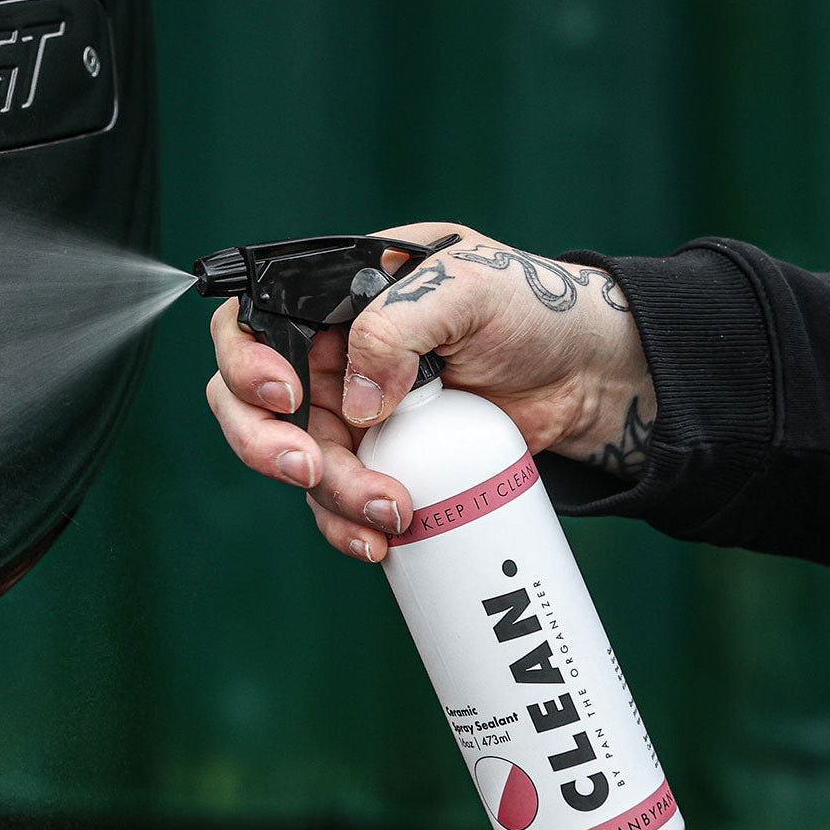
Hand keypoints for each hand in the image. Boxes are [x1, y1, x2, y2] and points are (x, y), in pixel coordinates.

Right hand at [207, 222, 653, 561]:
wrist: (584, 375)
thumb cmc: (530, 309)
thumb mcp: (469, 287)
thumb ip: (400, 323)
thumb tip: (354, 400)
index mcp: (335, 297)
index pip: (250, 324)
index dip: (245, 365)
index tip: (288, 398)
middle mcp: (328, 355)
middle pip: (250, 404)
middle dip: (266, 445)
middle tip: (309, 471)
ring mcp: (350, 413)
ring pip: (297, 463)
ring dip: (329, 497)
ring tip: (389, 514)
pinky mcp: (380, 462)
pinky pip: (338, 501)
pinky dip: (349, 526)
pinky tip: (381, 541)